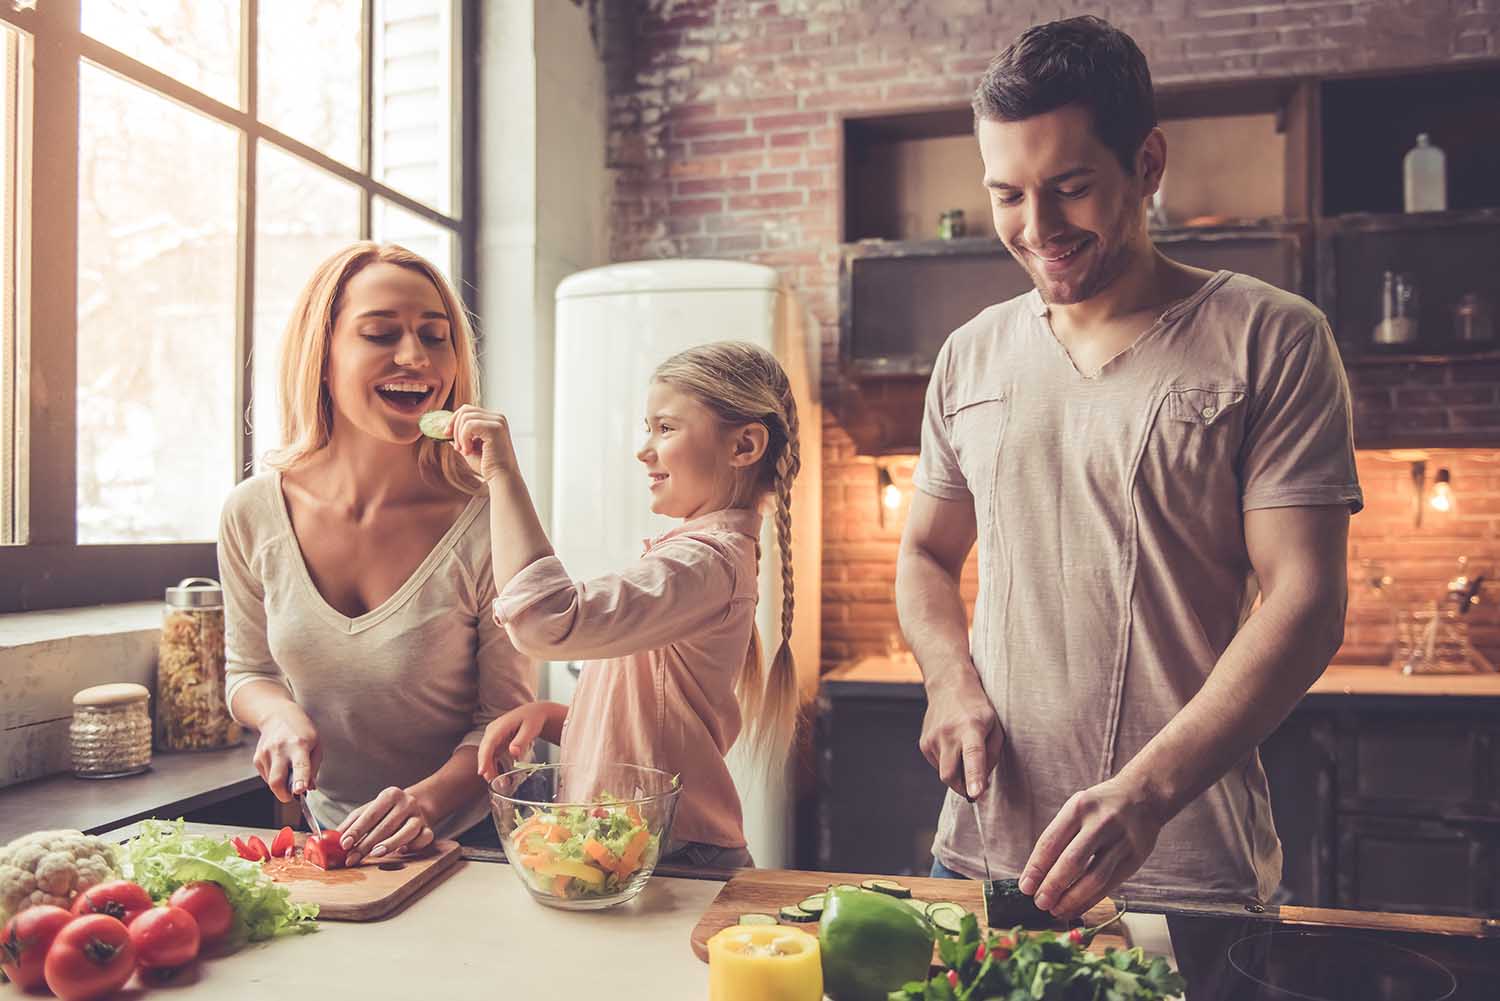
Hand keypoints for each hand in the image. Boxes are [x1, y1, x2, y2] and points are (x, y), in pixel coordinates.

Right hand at [252, 703, 320, 802]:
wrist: (278, 715)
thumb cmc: (301, 731)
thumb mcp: (316, 745)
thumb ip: (313, 768)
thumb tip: (308, 788)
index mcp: (300, 745)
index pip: (300, 766)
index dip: (300, 780)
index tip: (299, 790)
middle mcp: (280, 749)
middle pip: (277, 780)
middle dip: (283, 795)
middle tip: (292, 795)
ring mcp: (266, 753)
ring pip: (271, 782)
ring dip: (281, 783)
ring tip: (288, 768)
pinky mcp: (257, 758)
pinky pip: (266, 776)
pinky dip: (275, 776)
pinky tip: (280, 764)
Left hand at [338, 787, 434, 866]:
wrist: (417, 805)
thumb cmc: (387, 811)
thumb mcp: (369, 810)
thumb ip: (352, 823)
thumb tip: (332, 838)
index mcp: (390, 795)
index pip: (371, 814)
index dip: (357, 829)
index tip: (345, 843)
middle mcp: (407, 803)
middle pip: (386, 826)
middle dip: (366, 844)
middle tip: (352, 858)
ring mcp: (419, 816)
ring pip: (407, 832)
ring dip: (390, 844)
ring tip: (375, 854)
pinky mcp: (428, 828)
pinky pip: (423, 839)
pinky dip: (413, 846)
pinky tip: (401, 852)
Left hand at [449, 404, 520, 483]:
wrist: (501, 478)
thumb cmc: (487, 466)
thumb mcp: (469, 448)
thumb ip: (460, 437)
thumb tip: (446, 431)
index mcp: (493, 420)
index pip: (468, 410)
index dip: (453, 421)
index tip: (446, 435)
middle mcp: (497, 417)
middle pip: (465, 410)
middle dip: (455, 428)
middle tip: (457, 447)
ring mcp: (498, 421)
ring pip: (465, 417)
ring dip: (459, 436)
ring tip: (465, 451)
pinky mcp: (495, 428)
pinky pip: (469, 425)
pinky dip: (464, 439)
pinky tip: (469, 451)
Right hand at [477, 702, 560, 782]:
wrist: (534, 713)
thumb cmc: (533, 719)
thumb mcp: (531, 729)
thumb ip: (522, 740)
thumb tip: (513, 752)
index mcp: (501, 725)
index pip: (489, 743)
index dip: (484, 758)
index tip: (482, 771)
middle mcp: (493, 730)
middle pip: (485, 750)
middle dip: (485, 766)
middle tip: (491, 781)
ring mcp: (493, 735)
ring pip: (486, 753)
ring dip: (488, 767)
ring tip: (494, 781)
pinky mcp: (495, 741)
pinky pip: (490, 754)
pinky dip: (492, 764)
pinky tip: (495, 775)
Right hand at [919, 672, 1003, 798]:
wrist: (949, 686)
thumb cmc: (978, 709)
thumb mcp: (996, 728)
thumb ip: (991, 756)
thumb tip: (980, 783)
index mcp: (971, 728)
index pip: (973, 755)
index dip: (974, 776)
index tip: (975, 794)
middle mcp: (948, 733)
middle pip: (950, 775)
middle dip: (962, 788)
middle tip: (974, 786)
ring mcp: (933, 738)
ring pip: (944, 772)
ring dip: (956, 771)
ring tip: (962, 749)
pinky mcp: (924, 743)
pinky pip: (938, 764)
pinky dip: (948, 763)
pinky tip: (952, 745)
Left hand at [1018, 775, 1167, 918]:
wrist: (1143, 796)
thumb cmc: (1100, 807)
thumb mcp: (1077, 808)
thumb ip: (1060, 836)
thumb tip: (1037, 874)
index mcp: (1079, 808)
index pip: (1051, 841)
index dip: (1036, 868)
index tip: (1025, 887)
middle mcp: (1100, 823)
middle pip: (1072, 861)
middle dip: (1052, 886)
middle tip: (1039, 903)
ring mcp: (1121, 841)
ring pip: (1093, 878)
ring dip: (1072, 899)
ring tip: (1056, 910)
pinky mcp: (1135, 858)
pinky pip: (1109, 885)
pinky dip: (1090, 900)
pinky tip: (1077, 908)